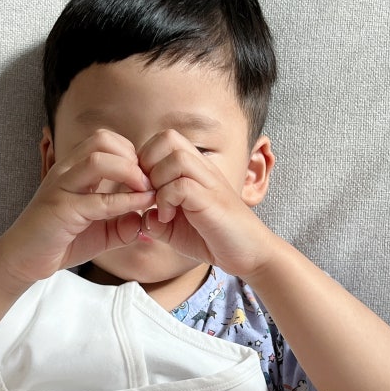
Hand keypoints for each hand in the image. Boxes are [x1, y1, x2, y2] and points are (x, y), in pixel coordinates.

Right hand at [0, 129, 155, 289]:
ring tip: (147, 190)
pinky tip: (141, 208)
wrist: (22, 260)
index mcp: (73, 170)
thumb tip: (145, 220)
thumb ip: (122, 225)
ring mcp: (61, 188)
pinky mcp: (61, 210)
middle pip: (102, 139)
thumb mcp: (99, 233)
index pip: (105, 140)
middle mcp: (66, 172)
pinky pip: (98, 200)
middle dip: (132, 155)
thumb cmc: (59, 243)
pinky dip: (125, 201)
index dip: (132, 152)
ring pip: (98, 160)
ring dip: (129, 171)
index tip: (148, 176)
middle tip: (149, 180)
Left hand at [136, 130, 269, 278]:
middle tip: (146, 192)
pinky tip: (167, 218)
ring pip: (175, 157)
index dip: (145, 158)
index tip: (143, 187)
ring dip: (157, 180)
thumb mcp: (174, 230)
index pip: (163, 139)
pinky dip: (166, 200)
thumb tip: (141, 215)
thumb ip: (155, 220)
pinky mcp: (212, 200)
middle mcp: (202, 169)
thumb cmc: (212, 238)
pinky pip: (181, 185)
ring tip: (157, 205)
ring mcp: (209, 182)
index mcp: (193, 169)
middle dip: (147, 162)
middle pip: (167, 137)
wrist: (248, 253)